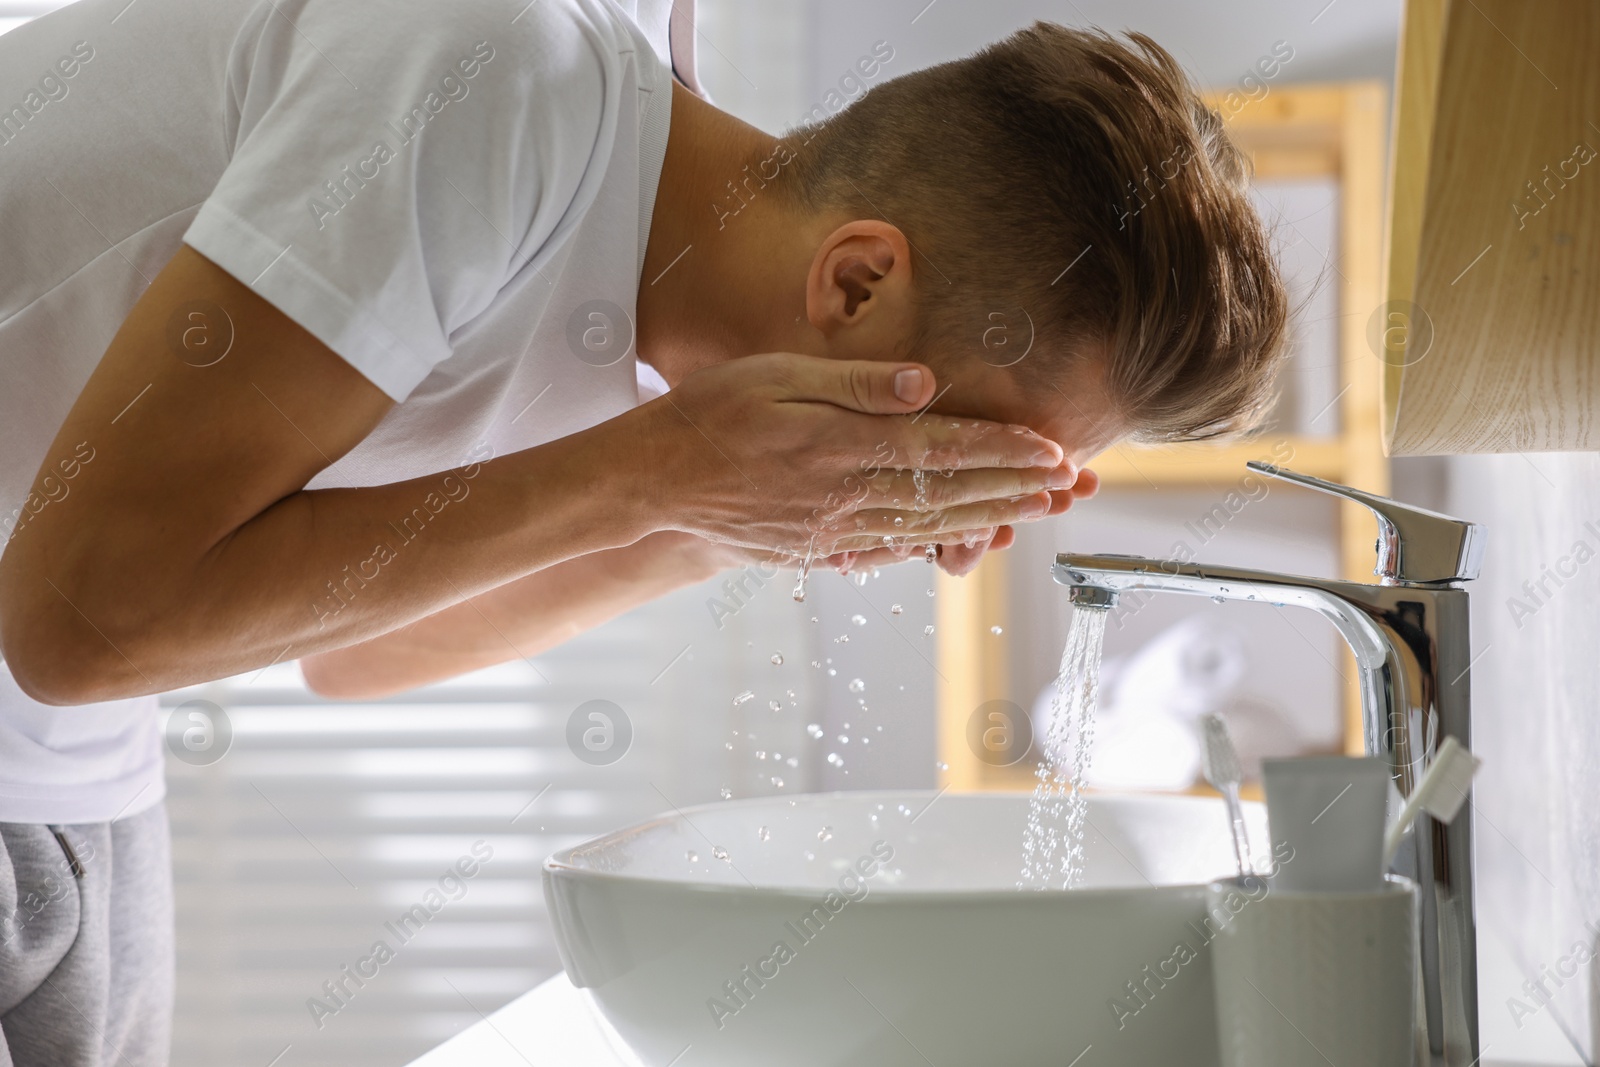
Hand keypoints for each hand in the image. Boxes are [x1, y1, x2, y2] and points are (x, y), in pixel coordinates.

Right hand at [635, 353, 1077, 555]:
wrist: (652, 481)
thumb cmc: (711, 413)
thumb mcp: (777, 376)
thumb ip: (854, 384)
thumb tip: (925, 385)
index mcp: (842, 447)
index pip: (943, 449)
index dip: (1003, 452)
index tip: (1053, 452)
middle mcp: (846, 496)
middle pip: (948, 495)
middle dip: (1016, 490)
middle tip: (1069, 487)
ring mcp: (833, 530)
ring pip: (927, 528)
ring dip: (988, 520)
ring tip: (1036, 513)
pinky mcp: (816, 549)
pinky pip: (887, 551)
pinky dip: (933, 547)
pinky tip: (962, 543)